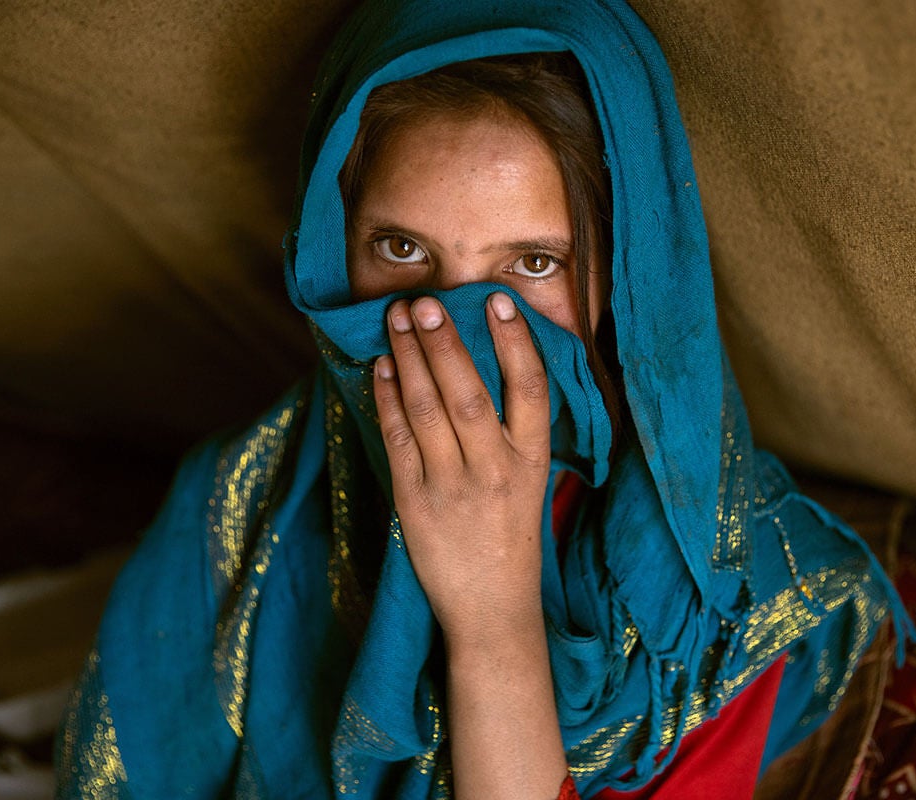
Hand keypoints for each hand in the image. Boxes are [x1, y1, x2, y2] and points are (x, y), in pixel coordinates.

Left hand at [373, 292, 551, 640]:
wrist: (492, 608)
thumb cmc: (511, 536)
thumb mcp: (530, 482)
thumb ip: (515, 432)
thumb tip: (486, 363)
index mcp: (532, 461)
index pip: (530, 389)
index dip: (514, 342)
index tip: (496, 301)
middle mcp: (495, 470)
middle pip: (468, 393)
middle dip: (444, 343)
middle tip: (425, 301)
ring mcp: (452, 487)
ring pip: (427, 410)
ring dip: (410, 359)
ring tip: (397, 319)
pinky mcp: (415, 502)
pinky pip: (398, 439)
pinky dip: (388, 398)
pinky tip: (383, 366)